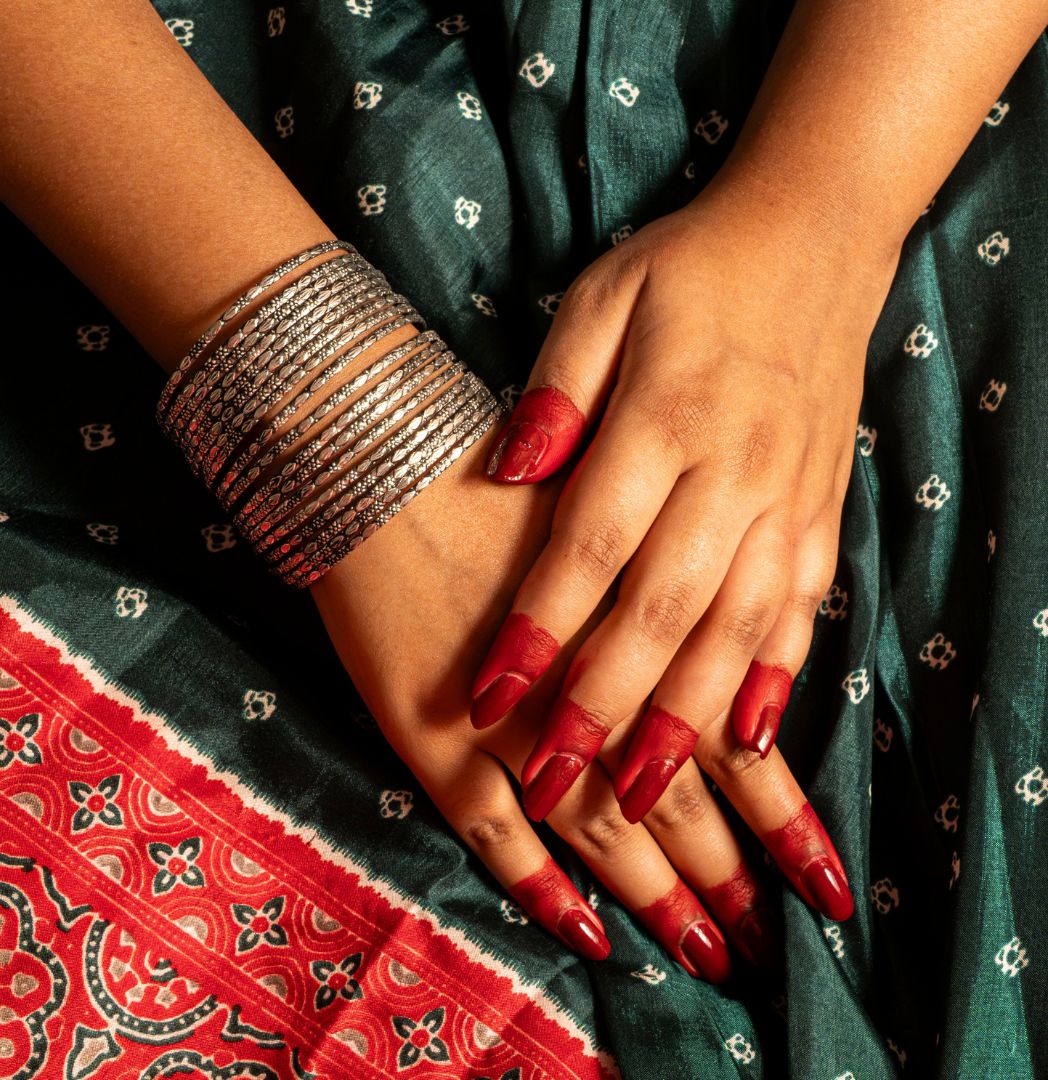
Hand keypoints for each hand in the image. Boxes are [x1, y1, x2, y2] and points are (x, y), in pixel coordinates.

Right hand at [311, 421, 854, 981]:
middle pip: (677, 799)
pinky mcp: (433, 741)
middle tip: (771, 947)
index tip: (827, 883)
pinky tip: (586, 930)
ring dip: (657, 897)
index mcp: (638, 629)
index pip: (730, 743)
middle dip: (730, 878)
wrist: (373, 462)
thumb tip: (726, 631)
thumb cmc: (489, 465)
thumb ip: (669, 567)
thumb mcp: (606, 499)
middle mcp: (586, 689)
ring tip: (706, 955)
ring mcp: (508, 723)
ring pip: (601, 830)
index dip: (781, 817)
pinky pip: (494, 833)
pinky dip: (541, 885)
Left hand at [469, 173, 899, 825]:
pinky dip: (776, 679)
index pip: (587, 546)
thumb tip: (507, 474)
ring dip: (686, 717)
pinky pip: (803, 609)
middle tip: (551, 782)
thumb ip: (557, 391)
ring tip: (640, 795)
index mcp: (665, 417)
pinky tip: (749, 739)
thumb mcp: (601, 301)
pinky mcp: (823, 512)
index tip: (486, 700)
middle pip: (661, 608)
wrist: (812, 238)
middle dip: (602, 704)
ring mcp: (788, 498)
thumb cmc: (688, 273)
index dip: (536, 630)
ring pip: (736, 627)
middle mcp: (732, 470)